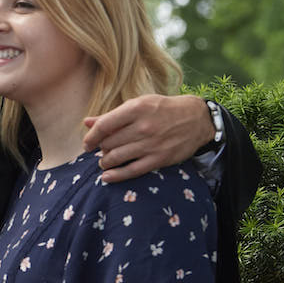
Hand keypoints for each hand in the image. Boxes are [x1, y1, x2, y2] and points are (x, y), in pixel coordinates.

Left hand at [82, 94, 213, 182]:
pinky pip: (132, 170)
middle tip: (101, 151)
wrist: (197, 119)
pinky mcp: (160, 159)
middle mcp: (143, 126)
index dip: (91, 137)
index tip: (87, 143)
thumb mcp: (138, 104)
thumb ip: (111, 115)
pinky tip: (107, 177)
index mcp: (136, 109)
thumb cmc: (162, 109)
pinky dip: (116, 176)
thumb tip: (86, 122)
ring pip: (117, 157)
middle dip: (100, 149)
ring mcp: (152, 144)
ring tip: (105, 161)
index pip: (104, 126)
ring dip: (105, 162)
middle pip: (109, 143)